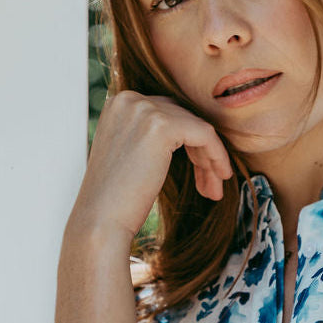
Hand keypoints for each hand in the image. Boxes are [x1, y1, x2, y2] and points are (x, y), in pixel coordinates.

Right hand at [73, 91, 232, 242]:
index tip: (200, 173)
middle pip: (183, 118)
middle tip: (210, 185)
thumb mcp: (130, 155)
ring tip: (214, 190)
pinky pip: (205, 134)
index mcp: (119, 103)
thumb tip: (188, 134)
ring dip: (209, 159)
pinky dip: (217, 155)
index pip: (167, 113)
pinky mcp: (161, 126)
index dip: (188, 144)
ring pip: (196, 127)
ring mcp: (144, 110)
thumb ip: (150, 137)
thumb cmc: (115, 199)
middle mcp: (129, 100)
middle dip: (200, 152)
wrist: (100, 222)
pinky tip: (221, 178)